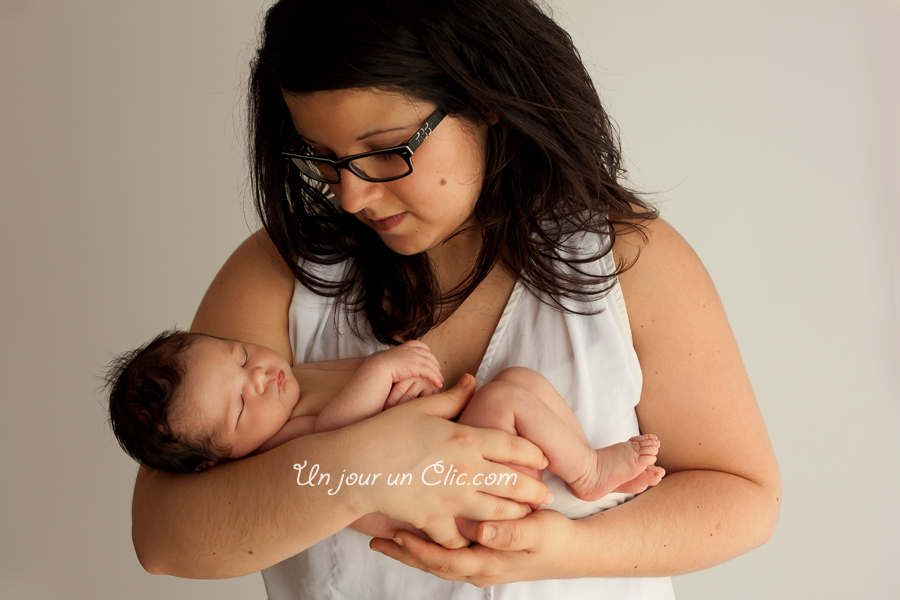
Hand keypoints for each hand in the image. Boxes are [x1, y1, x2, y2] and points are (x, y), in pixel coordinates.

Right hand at [343, 374, 552, 549]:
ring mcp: (451, 499)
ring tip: (523, 516)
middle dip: (534, 491)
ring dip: (515, 515)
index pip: (515, 447)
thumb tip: (473, 380)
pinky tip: (477, 536)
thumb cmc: (385, 431)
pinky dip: (470, 539)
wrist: (353, 466)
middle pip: (515, 483)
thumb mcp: (422, 408)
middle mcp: (466, 470)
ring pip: (497, 513)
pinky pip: (461, 538)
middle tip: (545, 496)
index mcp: (466, 439)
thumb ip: (453, 397)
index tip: (543, 460)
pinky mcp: (434, 522)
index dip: (535, 454)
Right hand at [365, 340, 442, 389]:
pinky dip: (436, 378)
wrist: (376, 369)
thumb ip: (395, 361)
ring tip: (440, 380)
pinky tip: (438, 384)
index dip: (426, 353)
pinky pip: (431, 372)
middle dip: (434, 363)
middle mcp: (412, 350)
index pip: (419, 346)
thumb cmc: (378, 368)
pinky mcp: (418, 366)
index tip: (429, 360)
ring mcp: (415, 357)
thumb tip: (395, 367)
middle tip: (438, 371)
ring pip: (431, 364)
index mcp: (404, 347)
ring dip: (437, 372)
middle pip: (428, 354)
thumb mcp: (387, 360)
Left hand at [370, 509, 577, 586]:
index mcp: (488, 562)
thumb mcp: (540, 534)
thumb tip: (483, 532)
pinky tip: (417, 531)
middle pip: (433, 563)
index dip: (418, 549)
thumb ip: (513, 533)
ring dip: (412, 549)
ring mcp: (480, 562)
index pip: (444, 559)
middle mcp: (479, 567)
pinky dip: (429, 544)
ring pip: (438, 558)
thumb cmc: (556, 539)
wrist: (575, 551)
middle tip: (375, 539)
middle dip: (404, 552)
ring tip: (386, 537)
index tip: (395, 535)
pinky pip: (449, 552)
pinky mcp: (483, 553)